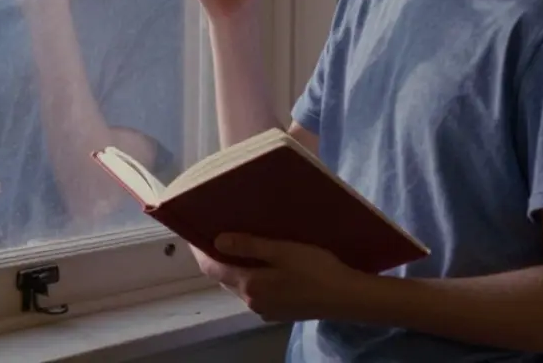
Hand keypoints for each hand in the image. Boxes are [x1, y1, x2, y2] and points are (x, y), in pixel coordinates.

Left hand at [193, 233, 364, 322]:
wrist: (348, 298)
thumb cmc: (317, 269)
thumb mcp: (282, 251)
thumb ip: (248, 246)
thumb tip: (216, 241)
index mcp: (250, 286)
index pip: (212, 268)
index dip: (200, 250)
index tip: (194, 232)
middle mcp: (252, 302)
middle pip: (224, 278)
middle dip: (218, 257)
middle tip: (218, 231)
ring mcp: (266, 310)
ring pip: (240, 285)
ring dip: (236, 267)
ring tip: (241, 244)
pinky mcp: (279, 312)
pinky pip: (256, 291)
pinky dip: (251, 276)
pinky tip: (263, 263)